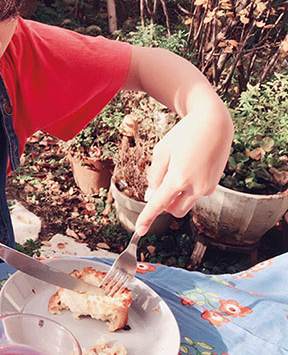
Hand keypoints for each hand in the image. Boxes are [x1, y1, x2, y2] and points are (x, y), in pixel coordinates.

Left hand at [134, 105, 233, 235]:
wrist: (213, 124)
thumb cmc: (184, 135)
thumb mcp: (162, 152)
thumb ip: (154, 176)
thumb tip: (151, 197)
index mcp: (178, 178)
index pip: (158, 205)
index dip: (147, 218)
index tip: (139, 230)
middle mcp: (195, 187)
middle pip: (174, 210)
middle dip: (165, 204)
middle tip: (162, 185)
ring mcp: (207, 187)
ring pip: (186, 204)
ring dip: (177, 197)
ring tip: (177, 170)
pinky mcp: (214, 185)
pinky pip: (196, 194)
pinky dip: (189, 188)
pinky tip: (190, 167)